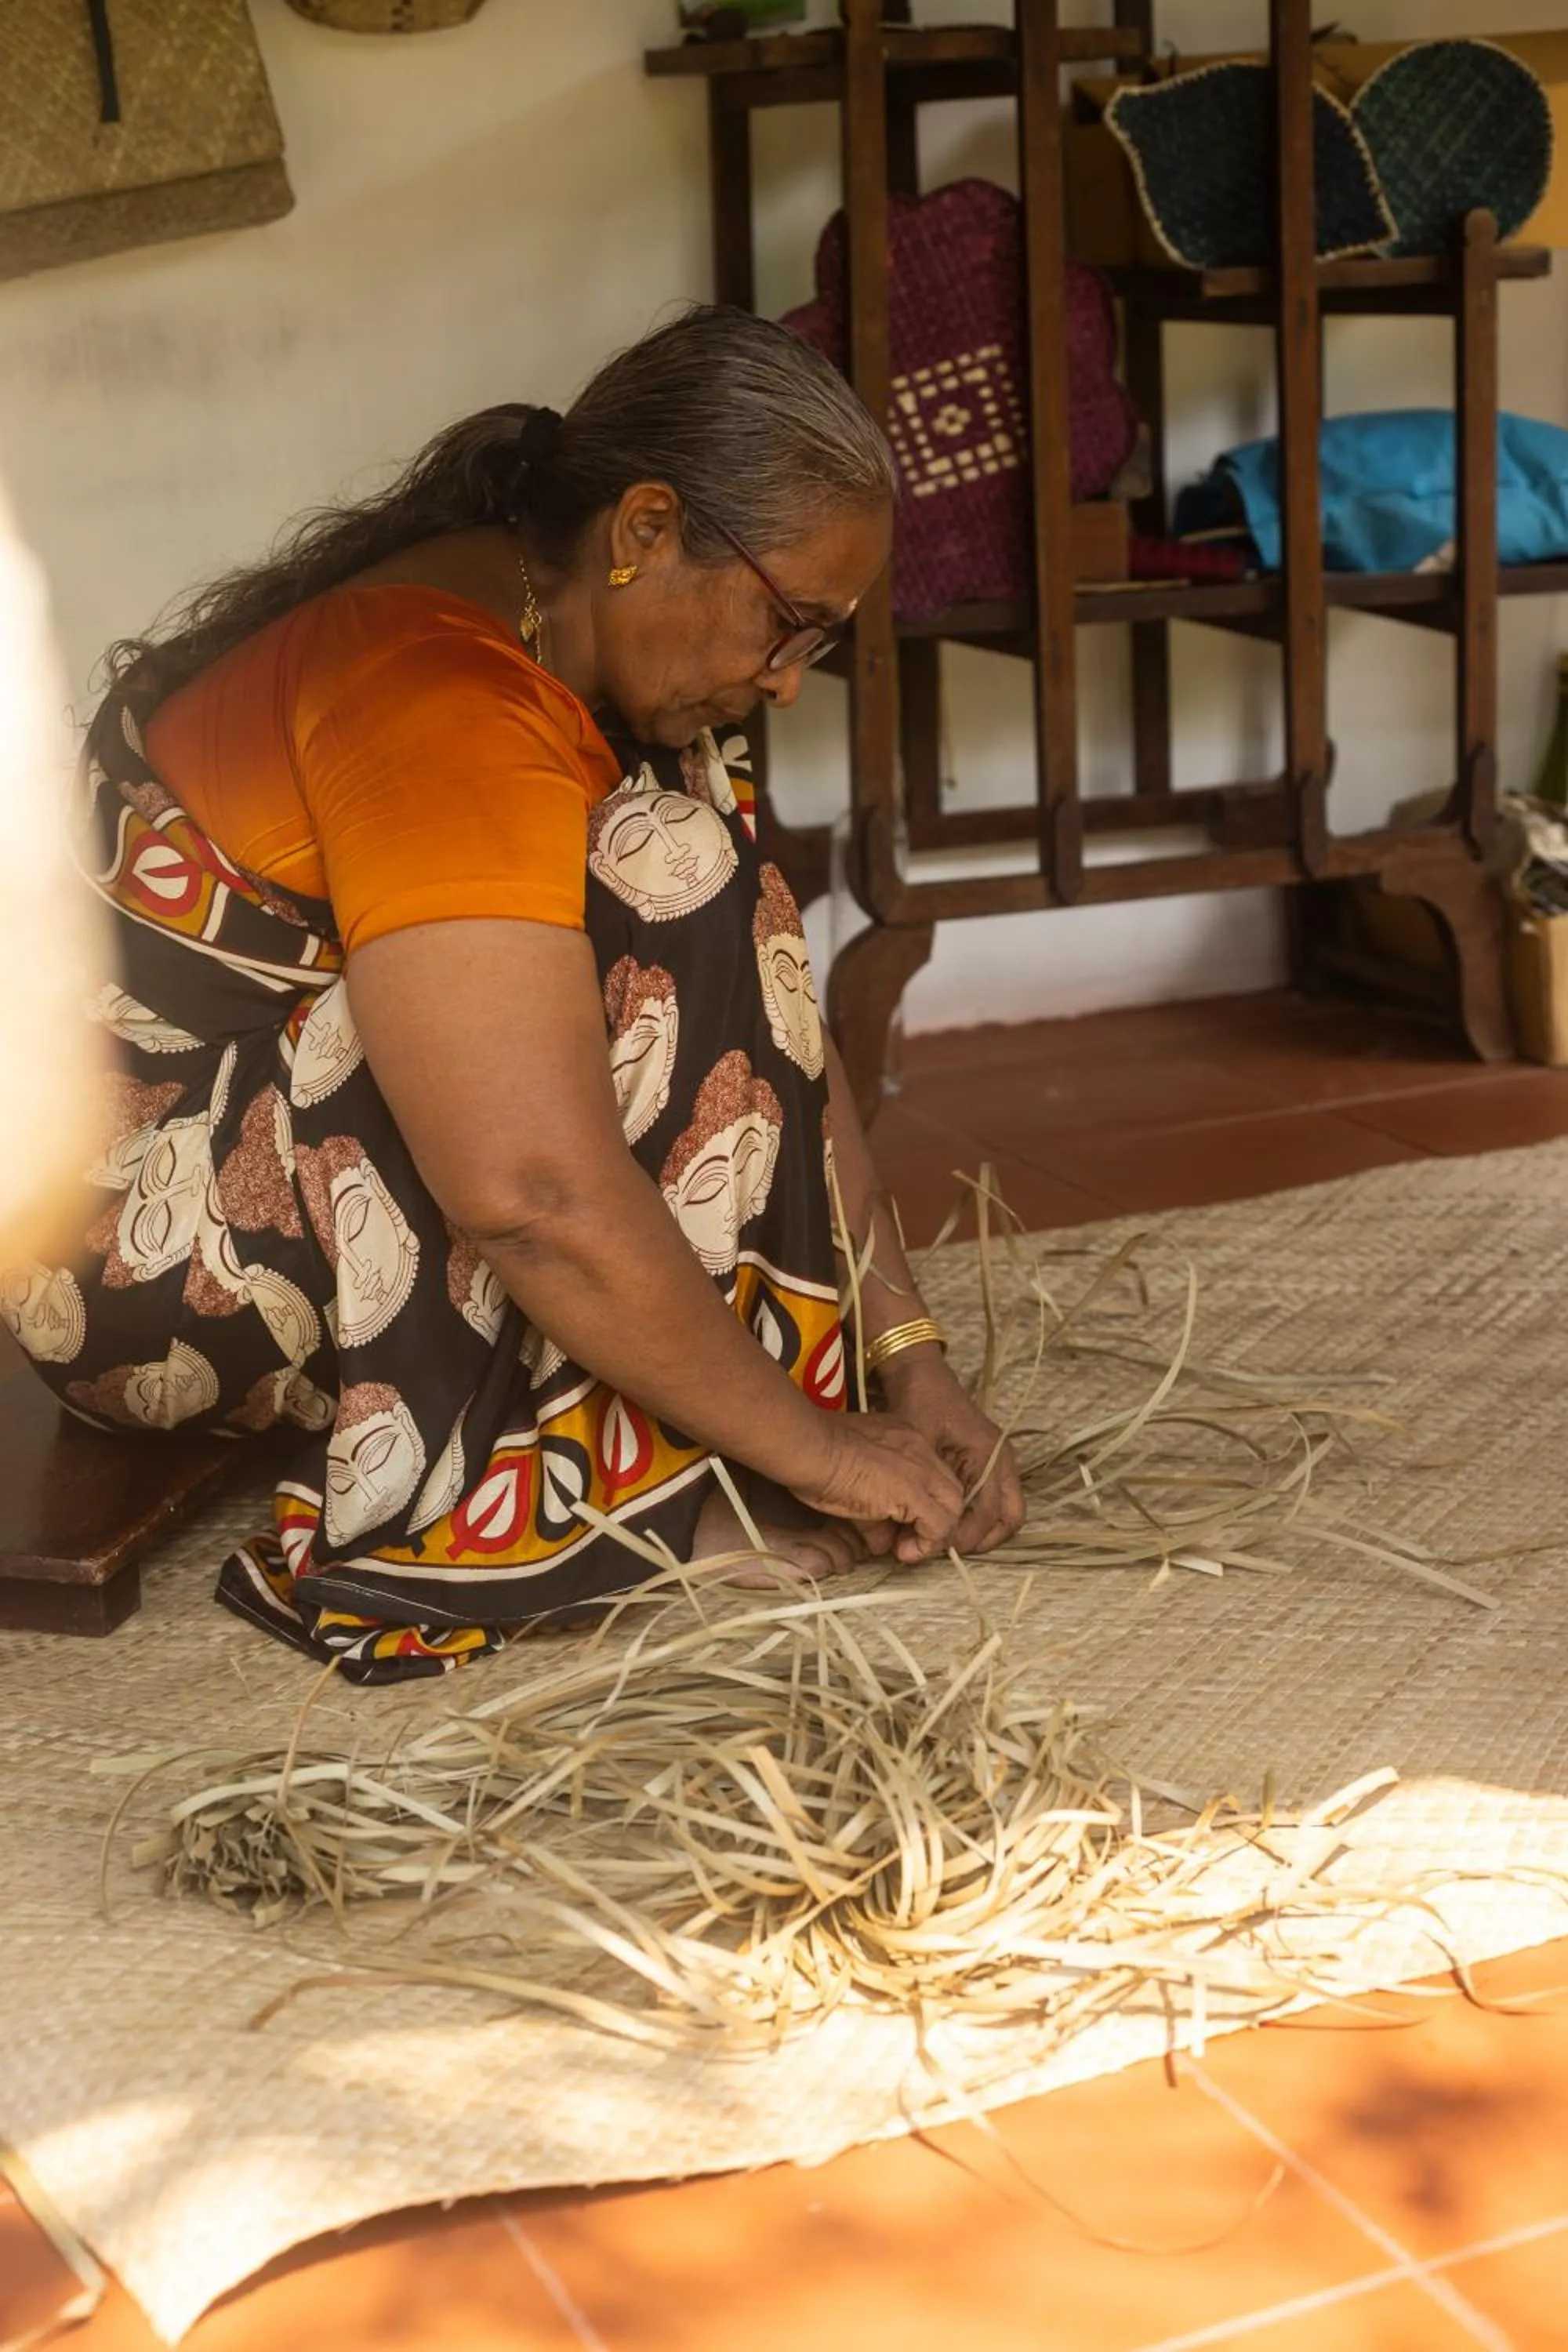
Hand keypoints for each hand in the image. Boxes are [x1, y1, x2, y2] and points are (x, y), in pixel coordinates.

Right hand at [788, 1412, 964, 1564]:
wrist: (809, 1448)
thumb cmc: (816, 1457)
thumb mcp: (853, 1480)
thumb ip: (875, 1508)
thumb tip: (883, 1541)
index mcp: (905, 1438)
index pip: (931, 1477)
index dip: (922, 1506)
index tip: (903, 1526)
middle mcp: (920, 1449)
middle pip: (949, 1491)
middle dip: (934, 1522)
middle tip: (908, 1542)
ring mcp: (921, 1469)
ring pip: (952, 1508)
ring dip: (933, 1535)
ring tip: (907, 1551)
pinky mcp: (915, 1492)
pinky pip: (940, 1526)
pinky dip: (927, 1544)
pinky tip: (904, 1553)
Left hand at [876, 1348, 1024, 1555]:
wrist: (921, 1375)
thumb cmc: (918, 1404)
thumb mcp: (918, 1443)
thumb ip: (924, 1486)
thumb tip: (916, 1531)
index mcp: (990, 1454)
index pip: (991, 1512)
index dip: (965, 1536)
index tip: (936, 1547)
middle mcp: (1002, 1461)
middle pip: (1010, 1518)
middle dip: (982, 1540)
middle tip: (946, 1550)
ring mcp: (999, 1463)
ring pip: (1005, 1513)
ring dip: (980, 1532)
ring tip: (944, 1540)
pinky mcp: (987, 1464)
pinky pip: (993, 1501)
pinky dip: (976, 1518)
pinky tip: (946, 1521)